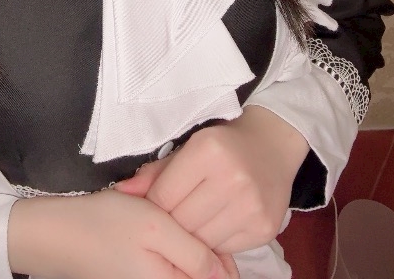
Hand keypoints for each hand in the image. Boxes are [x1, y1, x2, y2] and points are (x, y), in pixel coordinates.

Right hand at [8, 187, 238, 278]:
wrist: (57, 232)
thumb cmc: (105, 225)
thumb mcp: (155, 227)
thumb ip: (194, 252)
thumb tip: (226, 274)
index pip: (219, 278)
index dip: (226, 253)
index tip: (218, 224)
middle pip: (202, 270)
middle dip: (203, 240)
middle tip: (187, 212)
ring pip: (186, 262)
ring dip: (186, 237)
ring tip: (168, 212)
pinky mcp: (141, 272)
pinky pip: (169, 260)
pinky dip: (170, 238)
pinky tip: (157, 217)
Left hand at [115, 107, 309, 253]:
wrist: (272, 145)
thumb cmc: (224, 144)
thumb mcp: (189, 147)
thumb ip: (155, 172)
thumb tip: (121, 192)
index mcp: (208, 151)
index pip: (164, 196)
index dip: (155, 204)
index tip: (157, 203)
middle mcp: (232, 178)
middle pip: (182, 222)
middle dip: (173, 221)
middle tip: (176, 213)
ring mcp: (251, 206)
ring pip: (202, 241)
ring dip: (194, 234)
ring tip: (196, 217)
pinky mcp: (264, 228)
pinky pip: (225, 248)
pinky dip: (216, 240)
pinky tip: (217, 222)